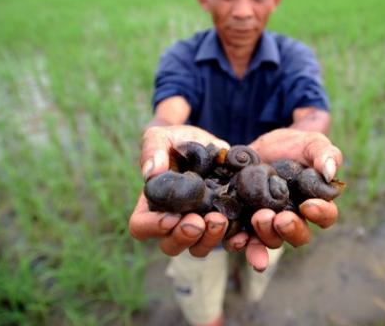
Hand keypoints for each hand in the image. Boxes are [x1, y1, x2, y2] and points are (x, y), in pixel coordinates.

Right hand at [129, 125, 229, 256]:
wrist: (208, 143)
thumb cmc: (177, 141)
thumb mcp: (162, 137)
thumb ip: (152, 150)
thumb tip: (150, 172)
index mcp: (152, 204)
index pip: (141, 226)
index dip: (153, 227)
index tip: (171, 217)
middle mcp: (173, 221)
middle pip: (170, 245)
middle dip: (185, 237)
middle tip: (200, 221)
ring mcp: (199, 225)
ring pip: (199, 247)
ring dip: (210, 239)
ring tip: (221, 219)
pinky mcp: (223, 222)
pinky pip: (228, 241)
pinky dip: (235, 241)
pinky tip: (243, 234)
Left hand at [226, 129, 342, 270]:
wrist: (263, 145)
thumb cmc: (295, 145)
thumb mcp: (312, 143)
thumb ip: (325, 154)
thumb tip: (330, 172)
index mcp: (316, 204)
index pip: (326, 216)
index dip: (320, 214)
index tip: (308, 205)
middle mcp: (295, 219)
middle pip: (299, 236)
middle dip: (290, 230)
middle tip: (280, 218)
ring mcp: (270, 223)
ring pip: (272, 240)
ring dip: (266, 234)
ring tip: (259, 217)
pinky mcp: (247, 221)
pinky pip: (245, 240)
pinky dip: (241, 243)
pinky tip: (238, 239)